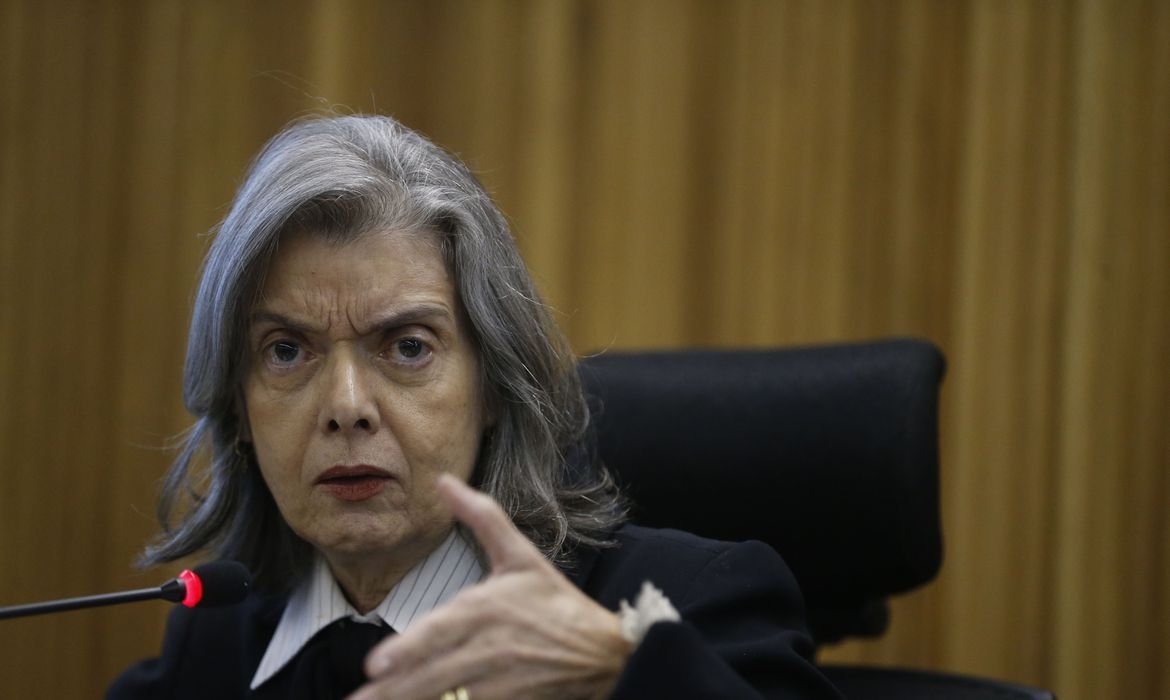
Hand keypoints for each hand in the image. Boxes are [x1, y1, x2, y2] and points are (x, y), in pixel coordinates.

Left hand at [349, 474, 632, 699]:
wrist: (602, 650)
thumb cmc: (555, 601)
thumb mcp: (520, 554)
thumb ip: (480, 516)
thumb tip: (444, 482)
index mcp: (487, 608)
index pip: (442, 632)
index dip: (409, 650)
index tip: (376, 665)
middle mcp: (489, 648)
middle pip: (433, 674)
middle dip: (393, 690)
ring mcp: (498, 683)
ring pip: (445, 697)